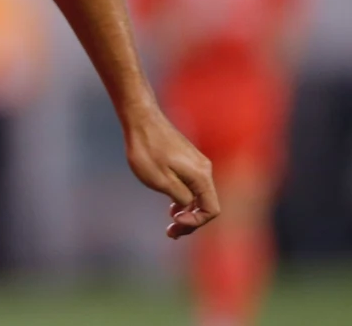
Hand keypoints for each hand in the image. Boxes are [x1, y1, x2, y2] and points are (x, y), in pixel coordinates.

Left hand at [124, 104, 219, 237]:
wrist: (140, 118)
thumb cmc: (146, 149)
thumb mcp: (160, 181)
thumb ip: (180, 198)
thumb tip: (188, 206)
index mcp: (201, 176)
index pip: (211, 210)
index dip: (195, 222)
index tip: (174, 222)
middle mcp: (204, 170)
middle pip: (206, 204)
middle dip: (191, 221)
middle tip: (171, 233)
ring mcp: (196, 164)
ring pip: (199, 195)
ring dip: (187, 211)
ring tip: (171, 223)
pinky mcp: (187, 160)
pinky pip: (192, 186)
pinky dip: (184, 199)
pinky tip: (171, 206)